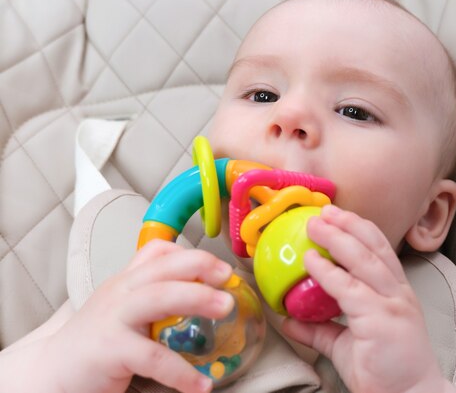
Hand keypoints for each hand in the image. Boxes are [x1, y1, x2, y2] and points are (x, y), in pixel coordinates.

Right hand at [43, 240, 234, 392]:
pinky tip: (201, 384)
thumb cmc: (94, 343)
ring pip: (159, 297)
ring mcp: (112, 318)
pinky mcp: (109, 350)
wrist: (49, 374)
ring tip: (227, 307)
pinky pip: (153, 357)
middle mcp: (120, 292)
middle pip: (163, 268)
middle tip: (229, 278)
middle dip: (201, 266)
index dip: (191, 254)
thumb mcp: (121, 309)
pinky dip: (182, 372)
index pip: (157, 252)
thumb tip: (199, 292)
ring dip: (197, 297)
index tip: (220, 267)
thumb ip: (151, 297)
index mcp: (126, 282)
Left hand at [282, 205, 453, 392]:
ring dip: (338, 238)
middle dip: (348, 224)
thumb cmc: (384, 370)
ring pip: (364, 260)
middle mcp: (397, 292)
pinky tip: (311, 260)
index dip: (359, 229)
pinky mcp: (380, 318)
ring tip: (315, 225)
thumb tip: (288, 320)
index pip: (380, 250)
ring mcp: (392, 303)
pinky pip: (349, 289)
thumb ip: (320, 328)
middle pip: (374, 247)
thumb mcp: (345, 343)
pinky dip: (328, 272)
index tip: (336, 216)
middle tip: (324, 211)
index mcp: (395, 292)